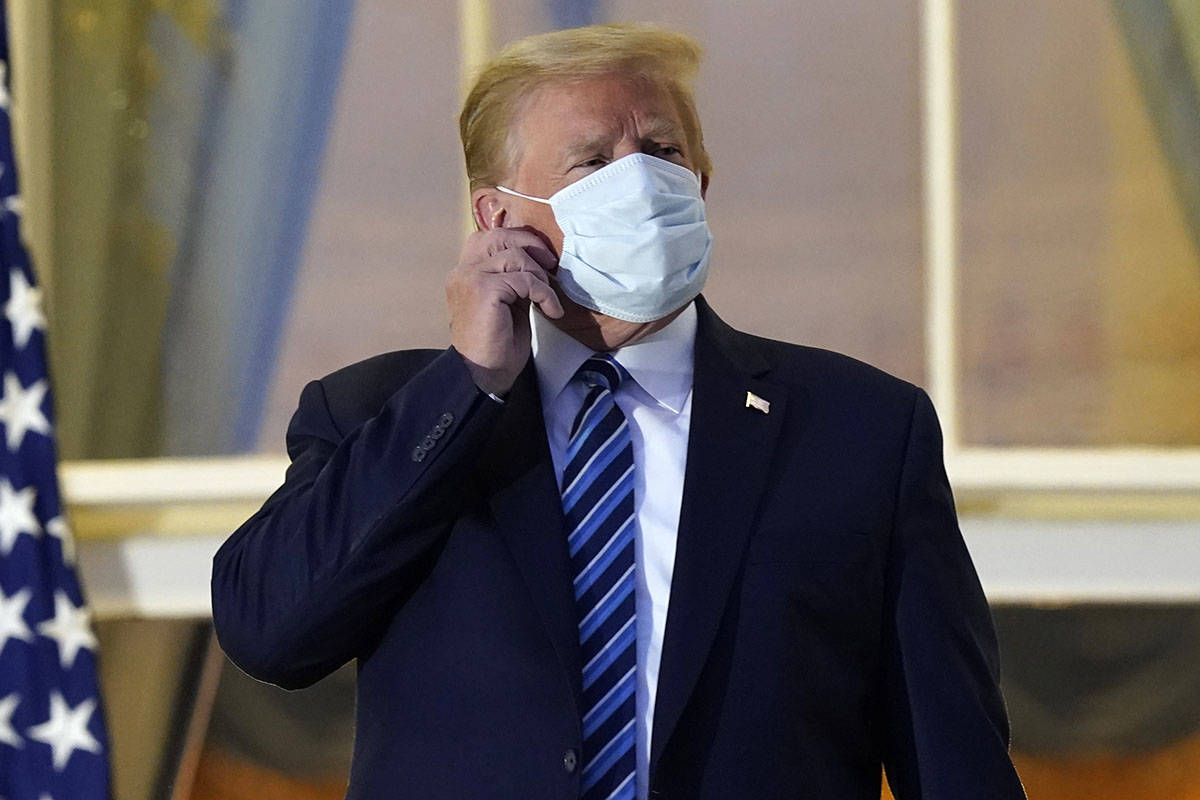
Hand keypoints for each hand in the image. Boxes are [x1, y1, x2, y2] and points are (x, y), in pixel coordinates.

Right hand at [446, 227, 563, 395]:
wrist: (484, 375)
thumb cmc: (497, 344)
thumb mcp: (509, 302)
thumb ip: (515, 279)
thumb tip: (541, 261)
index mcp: (466, 273)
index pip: (490, 237)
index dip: (519, 239)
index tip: (544, 258)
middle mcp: (462, 271)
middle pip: (499, 237)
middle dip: (530, 245)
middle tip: (551, 264)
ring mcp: (470, 278)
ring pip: (515, 256)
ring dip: (540, 277)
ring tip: (548, 300)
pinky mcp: (483, 289)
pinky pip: (524, 279)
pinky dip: (543, 294)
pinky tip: (550, 311)